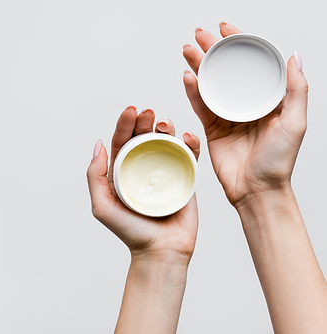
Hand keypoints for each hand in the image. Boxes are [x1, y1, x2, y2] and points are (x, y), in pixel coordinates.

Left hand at [86, 106, 199, 262]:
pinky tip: (186, 136)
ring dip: (166, 128)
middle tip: (148, 112)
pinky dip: (190, 143)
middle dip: (144, 121)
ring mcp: (165, 172)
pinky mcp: (185, 178)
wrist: (161, 251)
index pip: (123, 143)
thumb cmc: (130, 232)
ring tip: (165, 122)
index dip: (125, 124)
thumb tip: (98, 144)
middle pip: (144, 138)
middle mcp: (142, 170)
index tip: (131, 110)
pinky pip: (188, 156)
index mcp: (122, 173)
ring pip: (166, 143)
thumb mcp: (102, 205)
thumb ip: (95, 176)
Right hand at [182, 22, 307, 207]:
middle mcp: (246, 104)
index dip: (238, 43)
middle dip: (212, 50)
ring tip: (187, 50)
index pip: (251, 64)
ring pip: (210, 84)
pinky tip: (188, 77)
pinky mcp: (213, 128)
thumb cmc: (278, 162)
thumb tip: (294, 57)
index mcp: (267, 99)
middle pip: (226, 70)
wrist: (256, 190)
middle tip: (199, 35)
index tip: (225, 28)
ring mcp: (228, 115)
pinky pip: (201, 105)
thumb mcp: (295, 122)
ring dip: (198, 66)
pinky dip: (193, 91)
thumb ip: (296, 89)